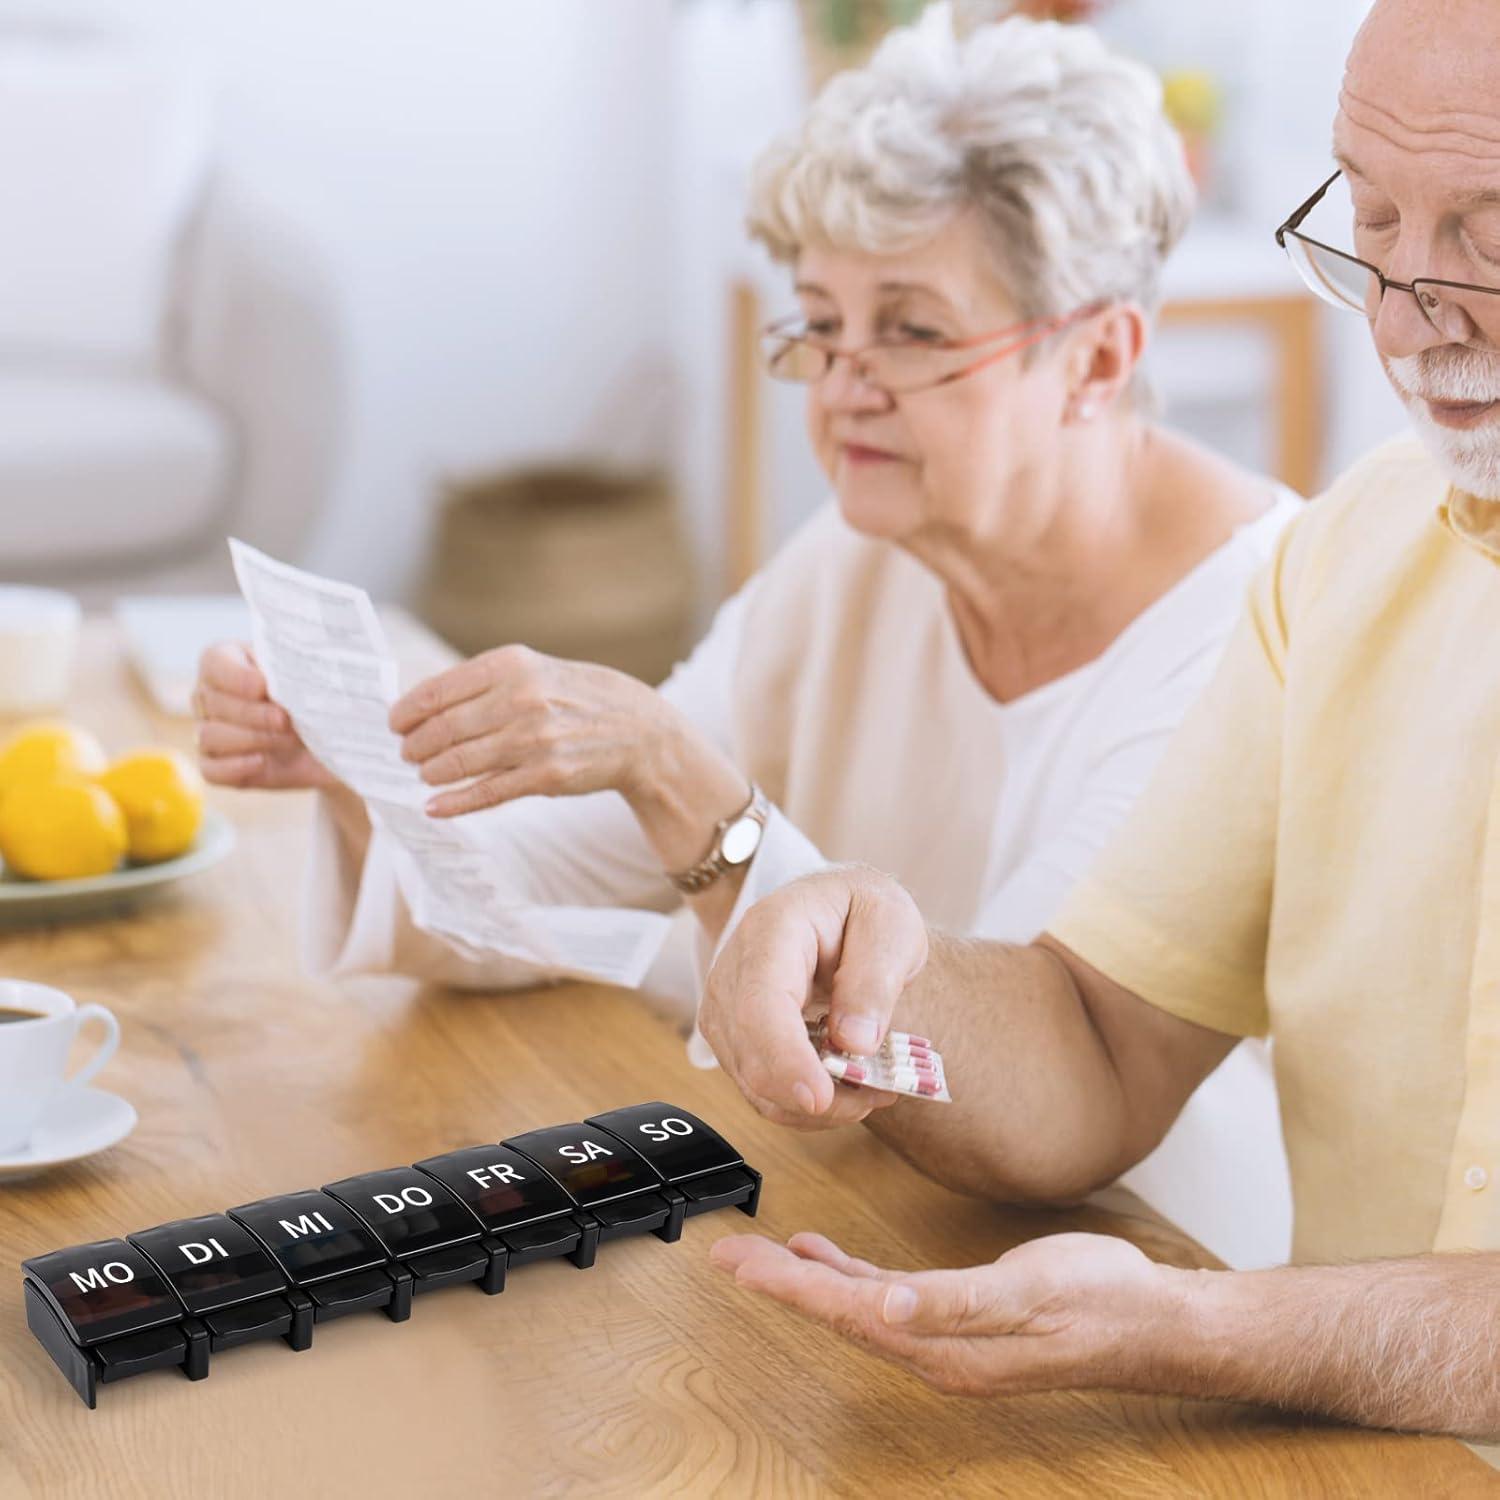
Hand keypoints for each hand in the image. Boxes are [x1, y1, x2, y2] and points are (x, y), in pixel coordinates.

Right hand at [194, 643, 337, 789]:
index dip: (237, 677)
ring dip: (254, 739)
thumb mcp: (309, 675)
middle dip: (256, 714)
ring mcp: (208, 732)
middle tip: (287, 719)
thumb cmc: (314, 696)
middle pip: (215, 703)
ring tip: (290, 739)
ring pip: (211, 736)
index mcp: (227, 661)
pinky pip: (211, 770)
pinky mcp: (217, 767)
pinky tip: (262, 761)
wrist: (329, 739)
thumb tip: (290, 673)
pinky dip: (236, 767)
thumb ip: (293, 668)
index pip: (214, 663)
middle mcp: (209, 696)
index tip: (264, 687)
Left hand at [389, 645, 692, 817]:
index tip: (395, 724)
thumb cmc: (578, 697)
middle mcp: (521, 699)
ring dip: (431, 772)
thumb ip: (485, 683)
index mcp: (512, 665)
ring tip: (424, 774)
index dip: (407, 712)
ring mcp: (533, 740)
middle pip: (442, 729)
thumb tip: (424, 705)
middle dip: (415, 746)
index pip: (437, 691)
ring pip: (459, 762)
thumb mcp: (535, 670)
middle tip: (407, 754)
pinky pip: (486, 793)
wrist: (639, 731)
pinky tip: (434, 806)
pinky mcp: (545, 776)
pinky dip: (453, 803)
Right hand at [699, 866, 928, 1128]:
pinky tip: (846, 1090)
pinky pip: (759, 1087)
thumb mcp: (890, 926)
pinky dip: (803, 1105)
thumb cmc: (863, 909)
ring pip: (753, 1081)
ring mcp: (725, 1006)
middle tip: (877, 1094)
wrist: (838, 908)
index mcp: (771, 929)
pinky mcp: (733, 1036)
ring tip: (871, 1090)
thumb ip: (874, 980)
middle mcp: (733, 969)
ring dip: (813, 1105)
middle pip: (750, 1052)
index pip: (760, 1002)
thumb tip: (855, 1043)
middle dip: (812, 1093)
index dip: (784, 1057)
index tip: (820, 1097)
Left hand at [710, 1229, 1181, 1397]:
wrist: (1151, 1320)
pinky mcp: (962, 1316)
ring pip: (857, 1307)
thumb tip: (888, 1309)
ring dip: (809, 1281)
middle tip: (729, 1256)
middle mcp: (936, 1350)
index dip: (788, 1287)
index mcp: (945, 1348)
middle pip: (839, 1313)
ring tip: (763, 1255)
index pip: (845, 1314)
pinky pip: (888, 1299)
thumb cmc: (1099, 1302)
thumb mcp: (1030, 1293)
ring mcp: (948, 1336)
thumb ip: (957, 1303)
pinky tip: (827, 1257)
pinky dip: (850, 1276)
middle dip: (781, 1284)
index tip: (739, 1263)